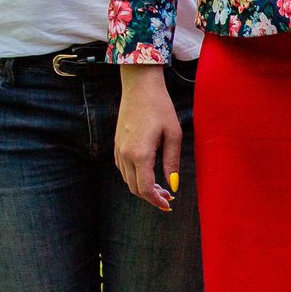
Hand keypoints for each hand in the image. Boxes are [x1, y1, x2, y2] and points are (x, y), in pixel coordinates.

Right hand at [116, 65, 181, 210]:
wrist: (140, 86)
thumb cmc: (160, 107)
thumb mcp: (173, 134)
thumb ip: (172, 162)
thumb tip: (173, 184)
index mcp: (140, 154)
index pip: (145, 188)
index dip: (156, 200)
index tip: (168, 204)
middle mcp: (125, 154)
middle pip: (134, 188)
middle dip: (151, 196)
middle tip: (168, 196)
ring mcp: (118, 149)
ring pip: (127, 180)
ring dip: (142, 187)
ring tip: (160, 186)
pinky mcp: (117, 144)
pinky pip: (123, 169)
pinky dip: (134, 177)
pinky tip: (148, 173)